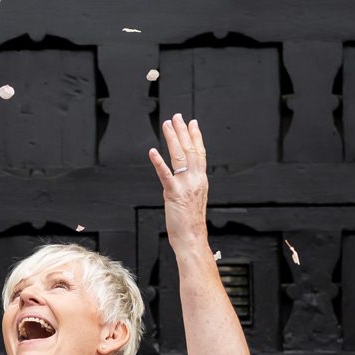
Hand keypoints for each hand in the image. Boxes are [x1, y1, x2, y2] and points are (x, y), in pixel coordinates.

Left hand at [149, 113, 209, 242]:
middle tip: (177, 117)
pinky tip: (153, 151)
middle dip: (183, 131)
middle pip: (190, 150)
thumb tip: (184, 176)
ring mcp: (185, 185)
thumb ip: (190, 185)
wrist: (192, 237)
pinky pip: (166, 175)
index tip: (192, 123)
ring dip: (172, 139)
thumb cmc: (191, 222)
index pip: (200, 153)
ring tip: (167, 125)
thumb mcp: (195, 198)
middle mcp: (195, 179)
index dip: (196, 136)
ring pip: (180, 157)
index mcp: (201, 180)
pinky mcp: (173, 193)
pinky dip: (159, 162)